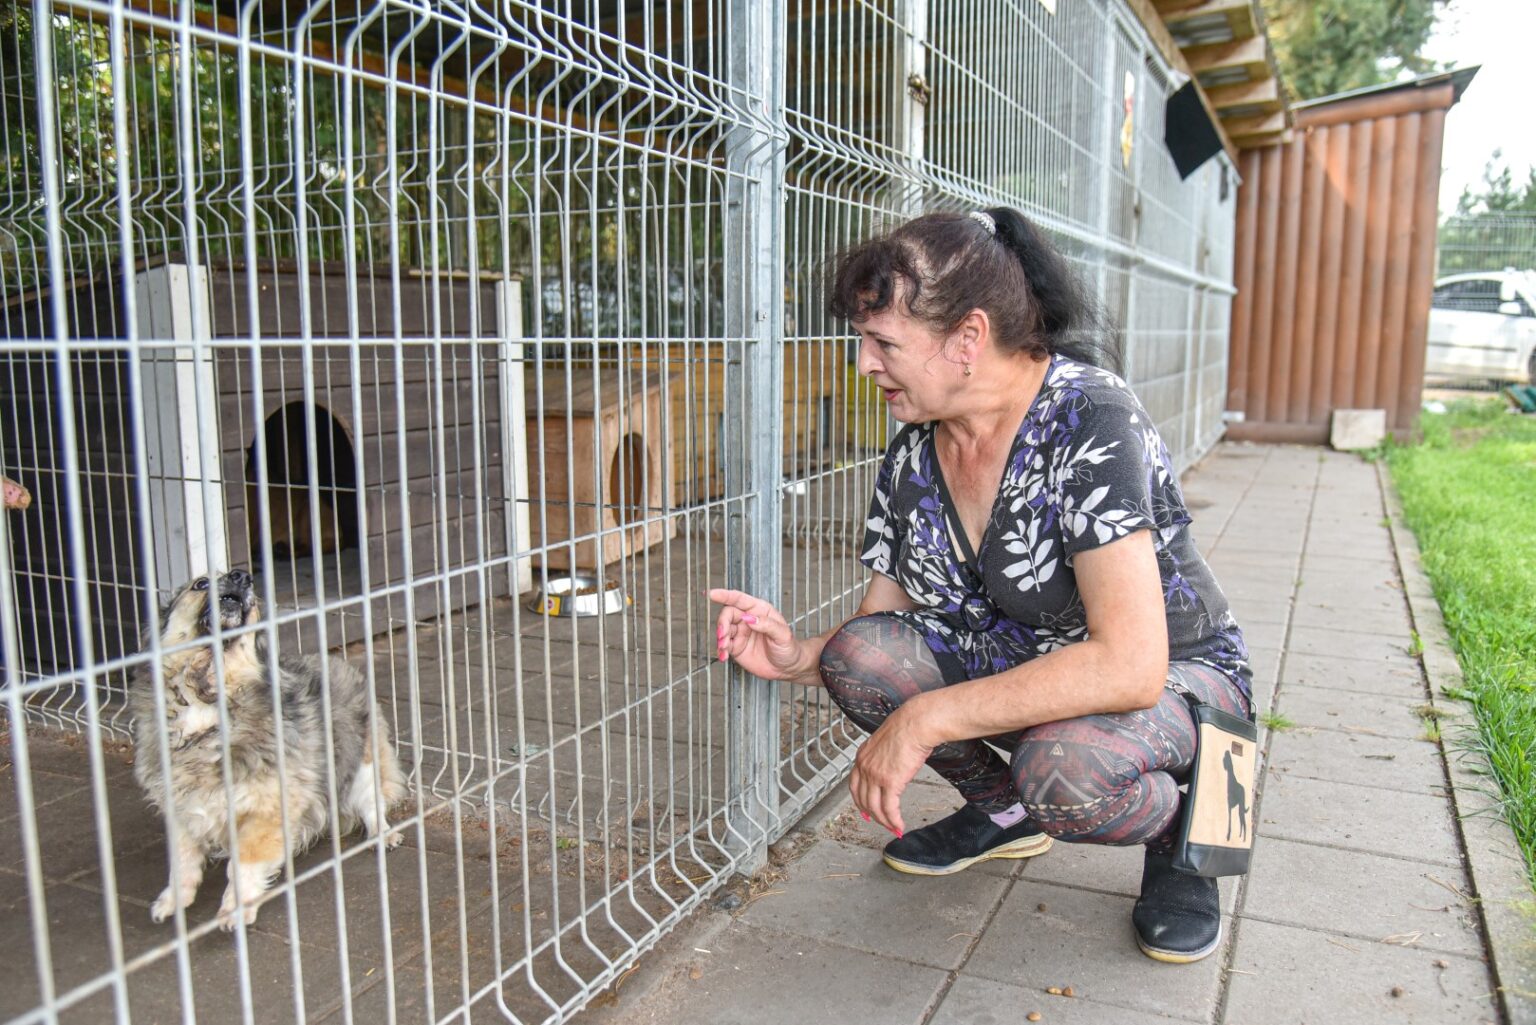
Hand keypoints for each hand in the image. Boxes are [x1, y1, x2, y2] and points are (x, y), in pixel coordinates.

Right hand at [708, 588, 811, 683]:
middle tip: (723, 635)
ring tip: (724, 648)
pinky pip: (724, 646)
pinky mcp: (737, 647)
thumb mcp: (783, 635)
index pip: (739, 599)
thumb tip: (749, 618)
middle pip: (727, 614)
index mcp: (759, 610)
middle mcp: (748, 619)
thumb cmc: (789, 647)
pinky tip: (724, 656)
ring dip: (720, 638)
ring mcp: (741, 633)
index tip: (712, 594)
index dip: (725, 595)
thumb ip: (766, 625)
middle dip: (722, 624)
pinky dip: (721, 650)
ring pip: (723, 630)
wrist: (788, 668)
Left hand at [848, 701, 935, 837]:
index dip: (859, 801)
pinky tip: (900, 826)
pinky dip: (894, 821)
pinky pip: (889, 808)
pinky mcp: (890, 782)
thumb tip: (892, 766)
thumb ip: (883, 756)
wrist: (916, 723)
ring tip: (893, 828)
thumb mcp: (886, 741)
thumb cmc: (908, 727)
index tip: (865, 811)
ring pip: (875, 807)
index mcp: (862, 756)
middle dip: (873, 815)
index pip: (854, 785)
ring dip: (885, 821)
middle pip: (863, 799)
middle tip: (882, 823)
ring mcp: (875, 775)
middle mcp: (865, 766)